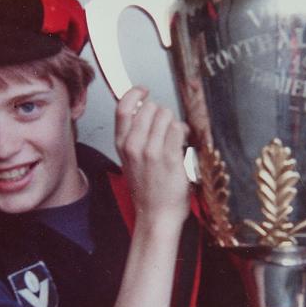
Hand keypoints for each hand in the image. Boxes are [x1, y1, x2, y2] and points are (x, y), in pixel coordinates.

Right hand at [115, 86, 190, 228]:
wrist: (156, 215)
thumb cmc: (146, 190)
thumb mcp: (130, 160)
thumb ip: (133, 135)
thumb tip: (142, 110)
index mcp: (122, 144)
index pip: (123, 108)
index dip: (135, 94)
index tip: (143, 91)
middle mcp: (134, 145)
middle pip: (150, 107)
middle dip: (161, 112)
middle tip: (165, 126)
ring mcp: (151, 150)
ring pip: (166, 115)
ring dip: (174, 122)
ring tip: (174, 138)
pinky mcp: (169, 157)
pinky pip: (178, 129)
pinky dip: (183, 133)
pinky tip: (182, 144)